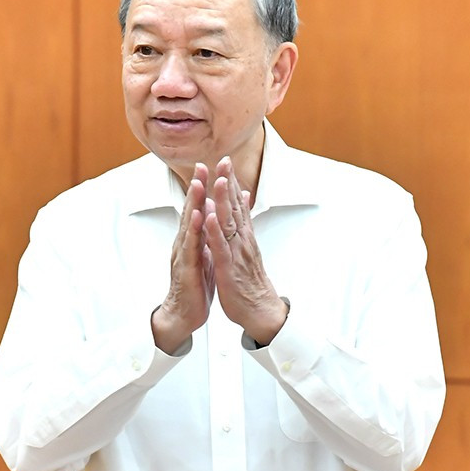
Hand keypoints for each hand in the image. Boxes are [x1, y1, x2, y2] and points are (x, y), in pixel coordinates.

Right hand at [150, 168, 215, 352]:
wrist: (183, 314)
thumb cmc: (195, 285)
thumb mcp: (206, 255)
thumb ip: (208, 236)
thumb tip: (215, 218)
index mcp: (192, 240)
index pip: (198, 209)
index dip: (202, 188)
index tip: (208, 167)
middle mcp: (185, 243)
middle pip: (191, 210)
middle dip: (196, 187)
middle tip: (201, 166)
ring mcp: (184, 254)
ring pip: (189, 225)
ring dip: (194, 203)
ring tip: (198, 184)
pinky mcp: (187, 269)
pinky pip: (191, 247)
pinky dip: (195, 231)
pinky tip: (198, 218)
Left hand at [201, 157, 288, 344]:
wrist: (260, 310)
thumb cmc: (250, 281)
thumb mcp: (247, 248)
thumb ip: (244, 224)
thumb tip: (244, 201)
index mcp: (244, 236)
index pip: (237, 204)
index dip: (231, 182)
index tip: (225, 161)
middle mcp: (242, 240)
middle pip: (235, 207)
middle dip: (228, 183)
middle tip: (224, 161)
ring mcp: (236, 253)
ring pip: (228, 223)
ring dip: (223, 201)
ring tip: (217, 180)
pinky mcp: (229, 268)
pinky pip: (220, 247)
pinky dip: (214, 232)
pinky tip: (209, 218)